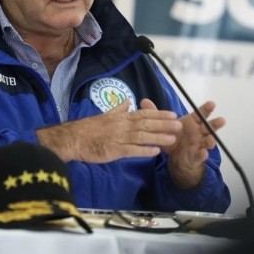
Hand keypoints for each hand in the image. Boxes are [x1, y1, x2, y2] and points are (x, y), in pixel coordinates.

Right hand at [36, 98, 181, 162]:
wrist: (73, 139)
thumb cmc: (88, 129)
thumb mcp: (105, 115)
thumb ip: (118, 109)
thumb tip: (128, 101)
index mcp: (121, 117)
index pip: (143, 114)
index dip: (159, 114)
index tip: (173, 114)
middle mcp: (122, 125)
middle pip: (146, 124)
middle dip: (164, 124)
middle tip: (180, 125)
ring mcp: (118, 138)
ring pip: (142, 136)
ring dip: (158, 137)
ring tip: (173, 139)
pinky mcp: (114, 150)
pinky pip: (132, 150)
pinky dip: (144, 150)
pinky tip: (156, 152)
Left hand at [142, 99, 225, 188]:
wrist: (176, 159)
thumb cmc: (174, 139)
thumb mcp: (163, 126)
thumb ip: (155, 114)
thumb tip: (144, 101)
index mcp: (192, 123)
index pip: (200, 114)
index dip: (206, 109)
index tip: (212, 103)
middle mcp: (199, 133)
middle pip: (209, 127)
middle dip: (215, 124)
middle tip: (221, 120)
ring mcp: (199, 144)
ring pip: (208, 141)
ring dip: (211, 140)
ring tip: (212, 139)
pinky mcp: (196, 156)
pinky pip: (200, 155)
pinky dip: (202, 154)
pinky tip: (203, 152)